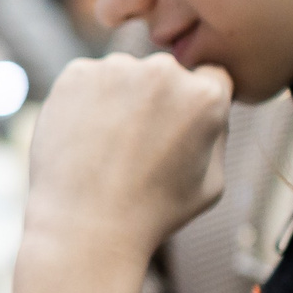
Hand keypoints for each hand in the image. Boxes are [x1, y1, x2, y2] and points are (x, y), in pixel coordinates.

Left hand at [12, 53, 232, 292]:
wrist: (86, 224)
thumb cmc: (154, 211)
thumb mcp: (211, 181)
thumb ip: (217, 132)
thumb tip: (209, 102)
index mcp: (205, 95)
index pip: (209, 79)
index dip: (192, 107)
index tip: (174, 132)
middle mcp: (163, 71)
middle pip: (165, 75)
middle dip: (156, 100)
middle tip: (136, 145)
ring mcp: (116, 69)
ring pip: (124, 75)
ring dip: (119, 98)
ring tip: (107, 148)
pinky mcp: (75, 75)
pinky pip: (87, 80)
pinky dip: (85, 101)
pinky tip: (84, 139)